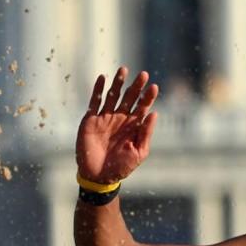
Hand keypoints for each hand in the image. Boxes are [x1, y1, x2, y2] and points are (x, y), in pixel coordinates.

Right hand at [76, 66, 157, 183]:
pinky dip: (98, 89)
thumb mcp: (138, 152)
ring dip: (118, 83)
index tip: (154, 87)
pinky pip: (94, 101)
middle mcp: (120, 119)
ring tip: (124, 69)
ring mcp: (105, 118)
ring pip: (113, 95)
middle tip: (143, 75)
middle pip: (129, 98)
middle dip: (136, 86)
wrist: (99, 176)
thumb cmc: (121, 167)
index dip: (148, 97)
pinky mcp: (91, 120)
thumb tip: (154, 113)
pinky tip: (103, 78)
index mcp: (132, 126)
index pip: (142, 107)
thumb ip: (145, 133)